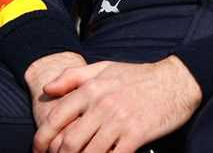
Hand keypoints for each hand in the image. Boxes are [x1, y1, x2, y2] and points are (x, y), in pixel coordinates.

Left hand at [32, 56, 201, 152]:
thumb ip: (72, 76)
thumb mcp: (102, 68)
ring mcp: (119, 121)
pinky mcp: (136, 135)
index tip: (38, 149)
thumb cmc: (137, 76)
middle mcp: (101, 105)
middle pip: (70, 141)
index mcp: (90, 89)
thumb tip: (46, 89)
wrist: (175, 81)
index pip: (56, 117)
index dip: (42, 138)